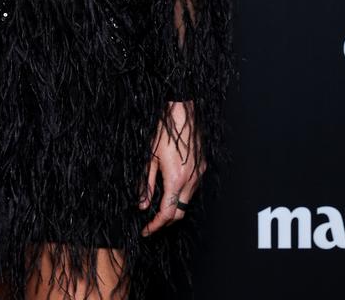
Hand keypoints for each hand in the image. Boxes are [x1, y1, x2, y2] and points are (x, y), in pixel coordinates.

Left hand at [138, 101, 205, 235]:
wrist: (182, 114)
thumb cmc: (164, 132)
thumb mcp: (149, 159)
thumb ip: (146, 184)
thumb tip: (142, 205)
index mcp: (176, 179)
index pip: (167, 213)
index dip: (156, 225)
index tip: (146, 230)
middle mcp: (191, 181)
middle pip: (180, 212)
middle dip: (165, 221)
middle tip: (151, 222)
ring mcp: (199, 175)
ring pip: (187, 202)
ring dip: (174, 207)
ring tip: (158, 205)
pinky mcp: (203, 169)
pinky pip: (192, 189)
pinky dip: (181, 194)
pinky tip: (170, 188)